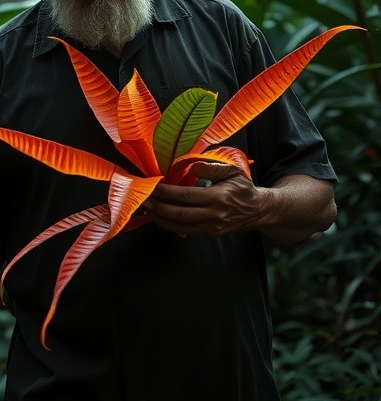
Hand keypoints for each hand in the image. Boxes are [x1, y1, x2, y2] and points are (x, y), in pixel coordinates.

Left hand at [143, 161, 270, 236]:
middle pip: (179, 213)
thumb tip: (192, 168)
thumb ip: (212, 168)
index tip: (153, 185)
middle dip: (158, 206)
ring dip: (160, 217)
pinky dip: (169, 225)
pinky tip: (159, 217)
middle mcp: (214, 215)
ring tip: (146, 208)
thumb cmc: (242, 188)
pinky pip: (185, 230)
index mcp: (219, 197)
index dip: (167, 192)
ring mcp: (211, 227)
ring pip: (180, 225)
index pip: (186, 196)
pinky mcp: (209, 233)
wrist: (257, 210)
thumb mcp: (232, 171)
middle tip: (143, 198)